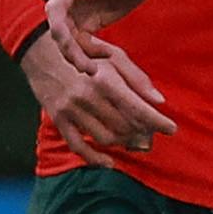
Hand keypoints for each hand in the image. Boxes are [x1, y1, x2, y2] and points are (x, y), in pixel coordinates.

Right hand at [20, 30, 174, 168]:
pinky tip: (110, 162)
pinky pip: (79, 146)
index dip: (157, 121)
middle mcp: (88, 96)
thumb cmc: (83, 52)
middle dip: (142, 132)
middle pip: (124, 126)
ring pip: (106, 138)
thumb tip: (159, 100)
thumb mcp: (112, 56)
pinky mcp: (58, 119)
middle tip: (151, 132)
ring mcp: (71, 110)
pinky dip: (96, 158)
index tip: (172, 128)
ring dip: (123, 142)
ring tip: (133, 139)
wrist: (40, 50)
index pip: (137, 107)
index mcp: (104, 79)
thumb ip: (137, 78)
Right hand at [47, 0, 159, 67]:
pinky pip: (83, 42)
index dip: (59, 31)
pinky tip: (103, 63)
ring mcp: (81, 13)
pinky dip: (89, 54)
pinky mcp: (92, 22)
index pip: (55, 12)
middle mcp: (73, 2)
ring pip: (71, 40)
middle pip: (61, 31)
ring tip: (94, 71)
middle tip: (87, 69)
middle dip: (69, 51)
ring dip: (78, 56)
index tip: (71, 49)